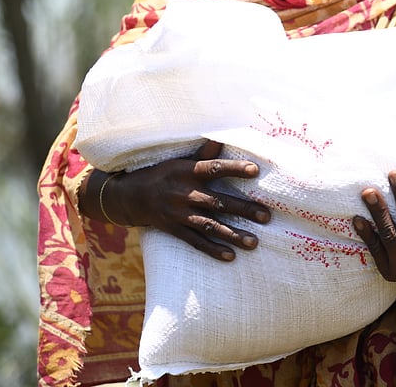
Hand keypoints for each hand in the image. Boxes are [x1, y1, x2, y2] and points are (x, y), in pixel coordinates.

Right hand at [89, 140, 271, 260]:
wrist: (129, 197)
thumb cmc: (161, 174)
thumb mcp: (179, 160)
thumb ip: (203, 154)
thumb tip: (223, 138)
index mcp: (187, 172)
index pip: (214, 169)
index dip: (234, 168)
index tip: (255, 170)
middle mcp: (184, 193)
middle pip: (217, 202)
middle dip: (243, 209)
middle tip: (266, 216)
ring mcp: (179, 214)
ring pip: (209, 225)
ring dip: (232, 234)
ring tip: (254, 242)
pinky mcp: (174, 230)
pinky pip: (195, 242)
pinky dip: (212, 250)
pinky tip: (230, 256)